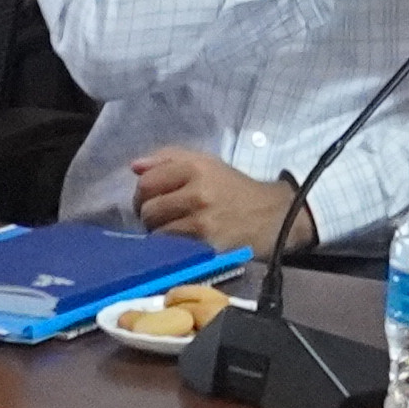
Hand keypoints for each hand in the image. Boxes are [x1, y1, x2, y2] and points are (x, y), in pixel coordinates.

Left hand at [126, 147, 299, 253]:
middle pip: (147, 209)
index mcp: (195, 167)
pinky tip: (183, 244)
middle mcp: (198, 192)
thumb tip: (134, 167)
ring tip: (174, 232)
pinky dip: (172, 248)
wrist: (273, 216)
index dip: (142, 195)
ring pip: (156, 231)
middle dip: (149, 216)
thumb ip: (168, 158)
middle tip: (163, 219)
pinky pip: (172, 248)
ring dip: (159, 234)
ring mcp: (202, 221)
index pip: (146, 182)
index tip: (151, 201)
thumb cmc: (234, 189)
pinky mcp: (207, 246)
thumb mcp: (206, 163)